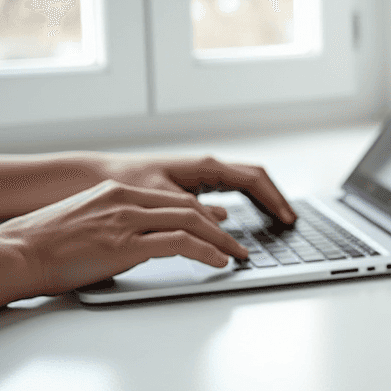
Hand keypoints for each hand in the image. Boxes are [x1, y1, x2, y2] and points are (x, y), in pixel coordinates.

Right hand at [0, 180, 249, 307]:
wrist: (17, 253)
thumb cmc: (41, 245)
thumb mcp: (84, 222)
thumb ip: (114, 224)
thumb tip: (136, 244)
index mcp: (115, 192)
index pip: (171, 199)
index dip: (200, 213)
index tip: (218, 224)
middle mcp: (125, 200)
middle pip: (188, 208)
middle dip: (218, 227)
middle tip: (236, 242)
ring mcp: (127, 220)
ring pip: (191, 222)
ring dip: (220, 240)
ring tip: (236, 254)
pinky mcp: (127, 243)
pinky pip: (180, 244)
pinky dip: (206, 251)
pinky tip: (218, 261)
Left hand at [94, 154, 296, 223]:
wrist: (101, 176)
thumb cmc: (127, 181)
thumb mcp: (162, 200)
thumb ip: (193, 211)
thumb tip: (221, 223)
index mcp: (205, 166)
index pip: (253, 179)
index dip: (273, 199)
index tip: (286, 219)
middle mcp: (208, 167)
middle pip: (255, 180)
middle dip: (275, 199)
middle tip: (289, 222)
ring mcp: (203, 175)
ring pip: (245, 185)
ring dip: (264, 201)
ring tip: (277, 222)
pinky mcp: (195, 185)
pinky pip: (231, 192)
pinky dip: (247, 204)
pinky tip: (249, 219)